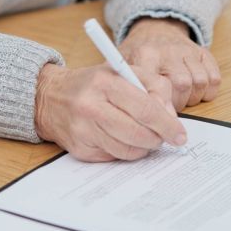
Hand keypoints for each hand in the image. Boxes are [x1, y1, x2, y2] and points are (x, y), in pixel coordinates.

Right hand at [33, 63, 187, 161]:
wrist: (51, 97)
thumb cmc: (95, 84)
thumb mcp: (125, 73)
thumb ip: (154, 88)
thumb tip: (170, 119)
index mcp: (106, 82)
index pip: (146, 108)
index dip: (168, 125)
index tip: (180, 135)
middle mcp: (91, 106)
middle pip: (138, 133)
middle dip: (157, 139)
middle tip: (163, 138)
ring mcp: (83, 129)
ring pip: (127, 149)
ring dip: (143, 147)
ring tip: (143, 137)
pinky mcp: (79, 149)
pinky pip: (113, 157)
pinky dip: (125, 151)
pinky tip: (122, 139)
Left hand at [119, 18, 221, 109]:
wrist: (155, 30)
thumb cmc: (137, 55)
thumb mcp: (121, 65)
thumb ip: (123, 87)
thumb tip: (127, 116)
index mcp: (145, 54)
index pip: (155, 84)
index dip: (158, 106)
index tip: (157, 119)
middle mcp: (168, 50)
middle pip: (181, 85)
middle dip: (177, 104)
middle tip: (168, 109)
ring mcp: (188, 50)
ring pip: (199, 82)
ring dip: (192, 98)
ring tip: (180, 99)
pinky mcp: (204, 53)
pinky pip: (214, 79)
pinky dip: (208, 91)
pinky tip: (195, 92)